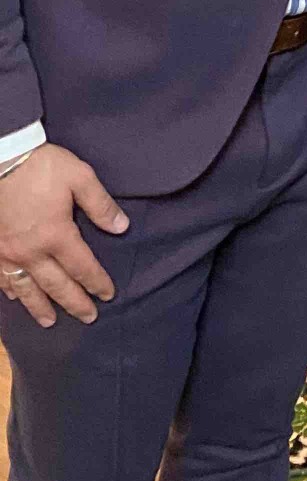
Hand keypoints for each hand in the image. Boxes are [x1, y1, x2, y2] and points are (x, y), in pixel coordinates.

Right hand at [0, 143, 128, 328]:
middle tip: (87, 318)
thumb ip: (101, 205)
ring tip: (50, 321)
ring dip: (40, 307)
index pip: (82, 267)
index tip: (107, 295)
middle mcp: (32, 251)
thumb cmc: (43, 166)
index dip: (96, 282)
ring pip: (27, 289)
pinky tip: (17, 297)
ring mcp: (8, 253)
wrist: (3, 158)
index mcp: (57, 235)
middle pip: (57, 285)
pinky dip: (12, 291)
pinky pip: (3, 278)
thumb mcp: (80, 177)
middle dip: (74, 303)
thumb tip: (121, 227)